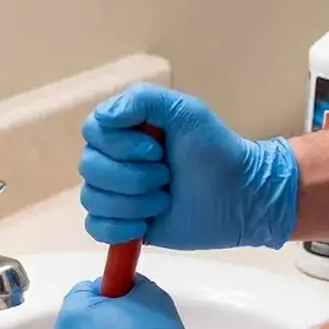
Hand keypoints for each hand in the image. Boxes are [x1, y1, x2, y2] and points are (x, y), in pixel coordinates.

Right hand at [79, 83, 298, 250]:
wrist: (240, 197)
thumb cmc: (216, 150)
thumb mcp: (185, 111)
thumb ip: (142, 100)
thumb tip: (103, 117)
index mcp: (123, 130)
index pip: (91, 131)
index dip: (119, 145)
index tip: (155, 149)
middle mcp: (112, 160)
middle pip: (89, 169)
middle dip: (132, 177)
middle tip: (167, 177)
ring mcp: (115, 195)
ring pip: (93, 200)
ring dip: (133, 203)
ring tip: (164, 199)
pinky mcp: (121, 226)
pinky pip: (95, 228)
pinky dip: (120, 228)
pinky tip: (146, 224)